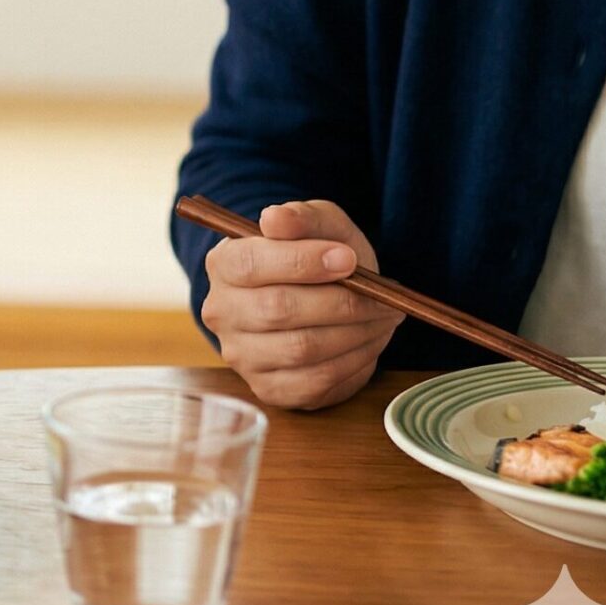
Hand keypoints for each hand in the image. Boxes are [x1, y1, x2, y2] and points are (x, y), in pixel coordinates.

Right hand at [200, 200, 402, 409]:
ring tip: (383, 318)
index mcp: (224, 265)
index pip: (251, 264)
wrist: (320, 299)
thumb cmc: (318, 258)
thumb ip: (302, 217)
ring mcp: (241, 354)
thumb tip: (275, 219)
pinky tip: (368, 342)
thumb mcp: (319, 226)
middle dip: (342, 303)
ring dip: (356, 333)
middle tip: (384, 297)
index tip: (349, 259)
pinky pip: (316, 381)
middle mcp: (221, 311)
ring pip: (302, 349)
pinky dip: (354, 361)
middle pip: (279, 310)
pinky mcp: (268, 388)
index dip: (303, 262)